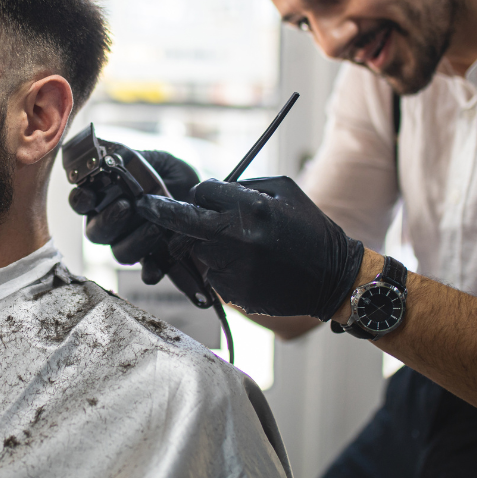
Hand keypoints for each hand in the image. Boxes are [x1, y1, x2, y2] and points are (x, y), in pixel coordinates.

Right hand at [68, 150, 198, 282]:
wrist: (212, 202)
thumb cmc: (180, 178)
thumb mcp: (159, 160)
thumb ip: (133, 156)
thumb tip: (105, 146)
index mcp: (109, 197)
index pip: (82, 202)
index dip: (80, 200)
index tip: (89, 196)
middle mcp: (116, 223)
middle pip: (95, 232)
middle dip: (108, 220)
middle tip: (127, 206)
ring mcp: (134, 243)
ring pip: (119, 252)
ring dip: (134, 241)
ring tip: (155, 227)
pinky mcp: (156, 260)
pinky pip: (146, 271)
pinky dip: (150, 271)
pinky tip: (157, 267)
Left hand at [134, 176, 363, 319]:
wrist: (333, 277)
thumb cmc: (308, 229)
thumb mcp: (283, 191)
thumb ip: (243, 186)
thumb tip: (208, 188)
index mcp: (250, 207)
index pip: (202, 191)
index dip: (202, 193)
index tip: (198, 196)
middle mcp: (237, 238)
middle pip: (185, 222)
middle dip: (165, 214)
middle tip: (143, 206)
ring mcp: (233, 267)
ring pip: (197, 250)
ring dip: (207, 245)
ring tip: (242, 246)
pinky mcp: (234, 291)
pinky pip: (212, 274)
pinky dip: (222, 268)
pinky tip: (250, 267)